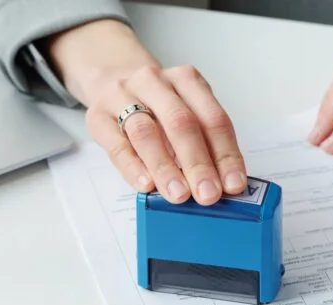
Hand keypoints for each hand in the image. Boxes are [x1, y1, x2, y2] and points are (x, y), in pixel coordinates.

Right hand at [85, 64, 247, 203]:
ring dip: (165, 168)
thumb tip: (219, 185)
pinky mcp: (98, 116)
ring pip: (147, 132)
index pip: (213, 119)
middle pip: (181, 123)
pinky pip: (117, 144)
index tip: (233, 185)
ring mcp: (123, 96)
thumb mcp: (183, 113)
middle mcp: (155, 82)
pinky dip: (133, 167)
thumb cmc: (154, 108)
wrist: (110, 81)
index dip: (226, 154)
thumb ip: (201, 143)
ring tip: (179, 195)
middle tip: (208, 195)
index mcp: (187, 80)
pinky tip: (146, 185)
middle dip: (198, 163)